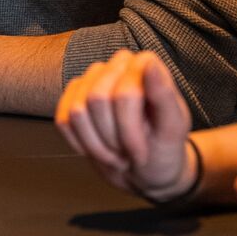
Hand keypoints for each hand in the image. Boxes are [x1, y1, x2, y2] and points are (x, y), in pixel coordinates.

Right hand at [56, 50, 195, 200]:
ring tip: (116, 152)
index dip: (129, 131)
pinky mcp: (73, 97)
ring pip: (77, 110)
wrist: (147, 171)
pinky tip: (100, 147)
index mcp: (144, 64)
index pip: (124, 94)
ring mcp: (92, 79)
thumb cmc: (164, 148)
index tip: (141, 152)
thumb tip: (149, 64)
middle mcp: (116, 65)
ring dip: (96, 144)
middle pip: (97, 99)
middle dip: (112, 138)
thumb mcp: (173, 128)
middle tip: (129, 153)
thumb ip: (164, 94)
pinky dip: (81, 144)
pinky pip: (63, 120)